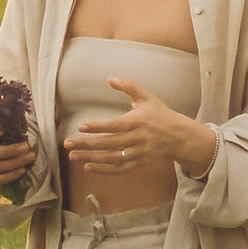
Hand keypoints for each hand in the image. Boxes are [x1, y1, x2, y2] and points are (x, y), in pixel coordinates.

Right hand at [0, 117, 35, 189]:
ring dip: (15, 163)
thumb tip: (22, 114)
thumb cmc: (6, 131)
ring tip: (30, 157)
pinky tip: (23, 169)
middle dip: (10, 151)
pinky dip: (11, 175)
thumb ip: (11, 119)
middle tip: (27, 146)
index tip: (7, 129)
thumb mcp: (6, 122)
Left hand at [63, 79, 217, 182]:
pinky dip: (104, 170)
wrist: (179, 136)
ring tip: (73, 155)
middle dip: (88, 144)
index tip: (81, 126)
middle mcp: (137, 139)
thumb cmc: (161, 114)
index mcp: (139, 121)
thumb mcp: (147, 97)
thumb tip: (110, 78)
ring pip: (112, 158)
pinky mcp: (138, 163)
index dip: (98, 126)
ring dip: (91, 158)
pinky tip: (88, 166)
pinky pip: (119, 169)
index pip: (116, 125)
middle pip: (109, 144)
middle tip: (68, 144)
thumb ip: (129, 86)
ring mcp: (138, 153)